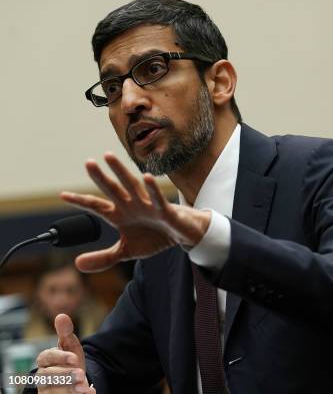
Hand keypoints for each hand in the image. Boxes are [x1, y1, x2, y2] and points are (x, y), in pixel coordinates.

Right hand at [35, 314, 94, 392]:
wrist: (75, 379)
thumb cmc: (70, 360)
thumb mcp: (70, 345)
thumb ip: (66, 332)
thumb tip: (61, 315)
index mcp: (45, 359)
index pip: (47, 357)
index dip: (60, 357)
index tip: (74, 358)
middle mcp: (42, 375)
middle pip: (49, 376)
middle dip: (65, 376)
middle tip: (80, 375)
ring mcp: (46, 389)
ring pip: (53, 391)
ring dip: (69, 390)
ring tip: (84, 387)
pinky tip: (88, 393)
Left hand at [60, 152, 209, 271]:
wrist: (181, 236)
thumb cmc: (154, 237)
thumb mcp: (126, 251)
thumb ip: (104, 258)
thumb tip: (77, 264)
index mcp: (119, 214)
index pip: (97, 206)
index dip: (81, 201)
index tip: (63, 195)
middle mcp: (131, 205)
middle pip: (112, 189)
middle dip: (100, 177)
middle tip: (88, 163)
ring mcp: (147, 205)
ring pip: (132, 185)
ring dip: (121, 172)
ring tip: (109, 157)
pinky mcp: (164, 209)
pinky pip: (157, 199)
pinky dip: (152, 189)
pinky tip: (146, 177)